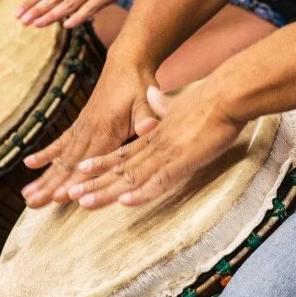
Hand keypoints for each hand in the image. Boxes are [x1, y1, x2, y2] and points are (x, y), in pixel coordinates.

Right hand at [21, 61, 159, 206]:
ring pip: (60, 157)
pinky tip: (29, 165)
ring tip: (26, 195)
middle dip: (50, 186)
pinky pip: (60, 142)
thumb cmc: (139, 85)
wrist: (126, 63)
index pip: (88, 162)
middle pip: (67, 164)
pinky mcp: (80, 124)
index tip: (60, 198)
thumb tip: (151, 128)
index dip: (75, 181)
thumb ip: (148, 118)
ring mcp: (82, 127)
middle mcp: (89, 130)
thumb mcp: (148, 102)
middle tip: (33, 204)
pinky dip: (45, 155)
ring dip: (43, 177)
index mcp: (106, 129)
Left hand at [65, 81, 245, 208]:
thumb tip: (153, 96)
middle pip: (120, 168)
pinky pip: (159, 180)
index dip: (101, 163)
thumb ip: (164, 106)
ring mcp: (167, 153)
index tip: (80, 171)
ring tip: (83, 203)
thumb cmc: (210, 100)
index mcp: (154, 135)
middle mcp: (155, 144)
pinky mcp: (183, 160)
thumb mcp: (180, 104)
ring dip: (107, 191)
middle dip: (94, 183)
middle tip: (69, 194)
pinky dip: (142, 192)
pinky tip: (125, 202)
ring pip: (132, 177)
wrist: (226, 94)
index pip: (122, 152)